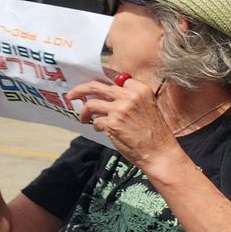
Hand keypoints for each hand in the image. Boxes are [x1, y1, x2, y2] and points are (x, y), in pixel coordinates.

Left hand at [70, 78, 186, 173]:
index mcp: (140, 89)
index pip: (114, 79)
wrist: (160, 151)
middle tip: (71, 95)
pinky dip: (95, 126)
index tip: (94, 89)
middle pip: (96, 87)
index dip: (102, 84)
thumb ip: (129, 98)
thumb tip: (105, 95)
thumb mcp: (147, 106)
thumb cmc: (154, 132)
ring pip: (91, 104)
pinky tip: (102, 130)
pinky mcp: (112, 123)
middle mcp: (129, 96)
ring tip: (84, 119)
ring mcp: (119, 109)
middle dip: (80, 90)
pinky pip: (95, 121)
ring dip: (84, 112)